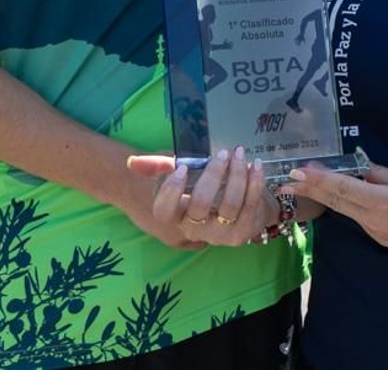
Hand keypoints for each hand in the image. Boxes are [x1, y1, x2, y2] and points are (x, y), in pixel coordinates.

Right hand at [125, 148, 271, 247]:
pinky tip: (255, 165)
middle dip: (212, 175)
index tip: (181, 169)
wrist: (240, 210)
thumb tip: (132, 163)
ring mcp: (220, 234)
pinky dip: (255, 184)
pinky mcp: (243, 233)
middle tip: (222, 153)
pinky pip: (250, 207)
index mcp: (176, 216)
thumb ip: (159, 166)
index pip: (164, 212)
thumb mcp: (181, 174)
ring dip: (237, 176)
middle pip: (200, 205)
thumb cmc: (203, 189)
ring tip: (240, 154)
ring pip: (230, 206)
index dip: (171, 192)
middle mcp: (195, 229)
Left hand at [280, 161, 387, 256]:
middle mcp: (376, 223)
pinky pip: (360, 220)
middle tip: (285, 179)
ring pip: (347, 212)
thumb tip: (356, 166)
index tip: (297, 171)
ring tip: (303, 184)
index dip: (318, 180)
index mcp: (384, 204)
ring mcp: (379, 235)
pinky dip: (346, 206)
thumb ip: (379, 174)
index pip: (343, 189)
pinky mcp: (384, 240)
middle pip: (338, 203)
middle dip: (311, 190)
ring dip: (326, 198)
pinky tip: (337, 196)